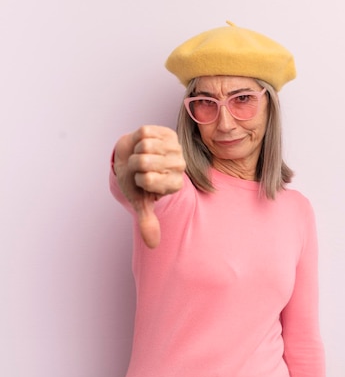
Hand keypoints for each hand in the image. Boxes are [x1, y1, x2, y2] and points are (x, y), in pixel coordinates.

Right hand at [113, 125, 185, 247]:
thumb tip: (153, 245)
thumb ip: (148, 221)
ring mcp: (175, 148)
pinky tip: (144, 143)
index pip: (148, 180)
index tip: (142, 181)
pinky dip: (138, 138)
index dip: (138, 179)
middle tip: (140, 168)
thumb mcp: (140, 201)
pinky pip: (144, 133)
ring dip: (136, 151)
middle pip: (144, 161)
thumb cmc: (137, 181)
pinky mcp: (168, 132)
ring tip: (142, 155)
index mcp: (175, 184)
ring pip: (145, 146)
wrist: (133, 157)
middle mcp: (180, 166)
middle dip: (134, 165)